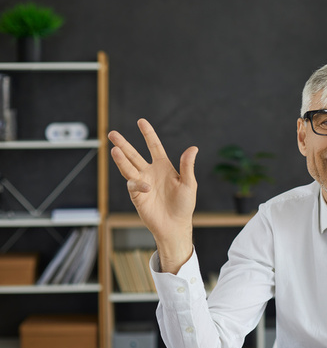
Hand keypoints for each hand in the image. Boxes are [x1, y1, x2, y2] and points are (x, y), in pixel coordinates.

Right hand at [108, 119, 197, 272]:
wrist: (175, 225)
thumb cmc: (184, 205)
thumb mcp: (189, 184)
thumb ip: (187, 166)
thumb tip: (193, 148)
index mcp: (163, 166)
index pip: (154, 146)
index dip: (148, 134)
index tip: (140, 121)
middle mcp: (150, 172)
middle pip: (134, 154)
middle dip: (124, 144)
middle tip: (112, 134)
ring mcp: (142, 182)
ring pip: (128, 167)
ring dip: (121, 159)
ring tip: (114, 149)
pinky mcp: (137, 195)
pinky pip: (133, 185)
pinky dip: (138, 184)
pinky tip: (146, 186)